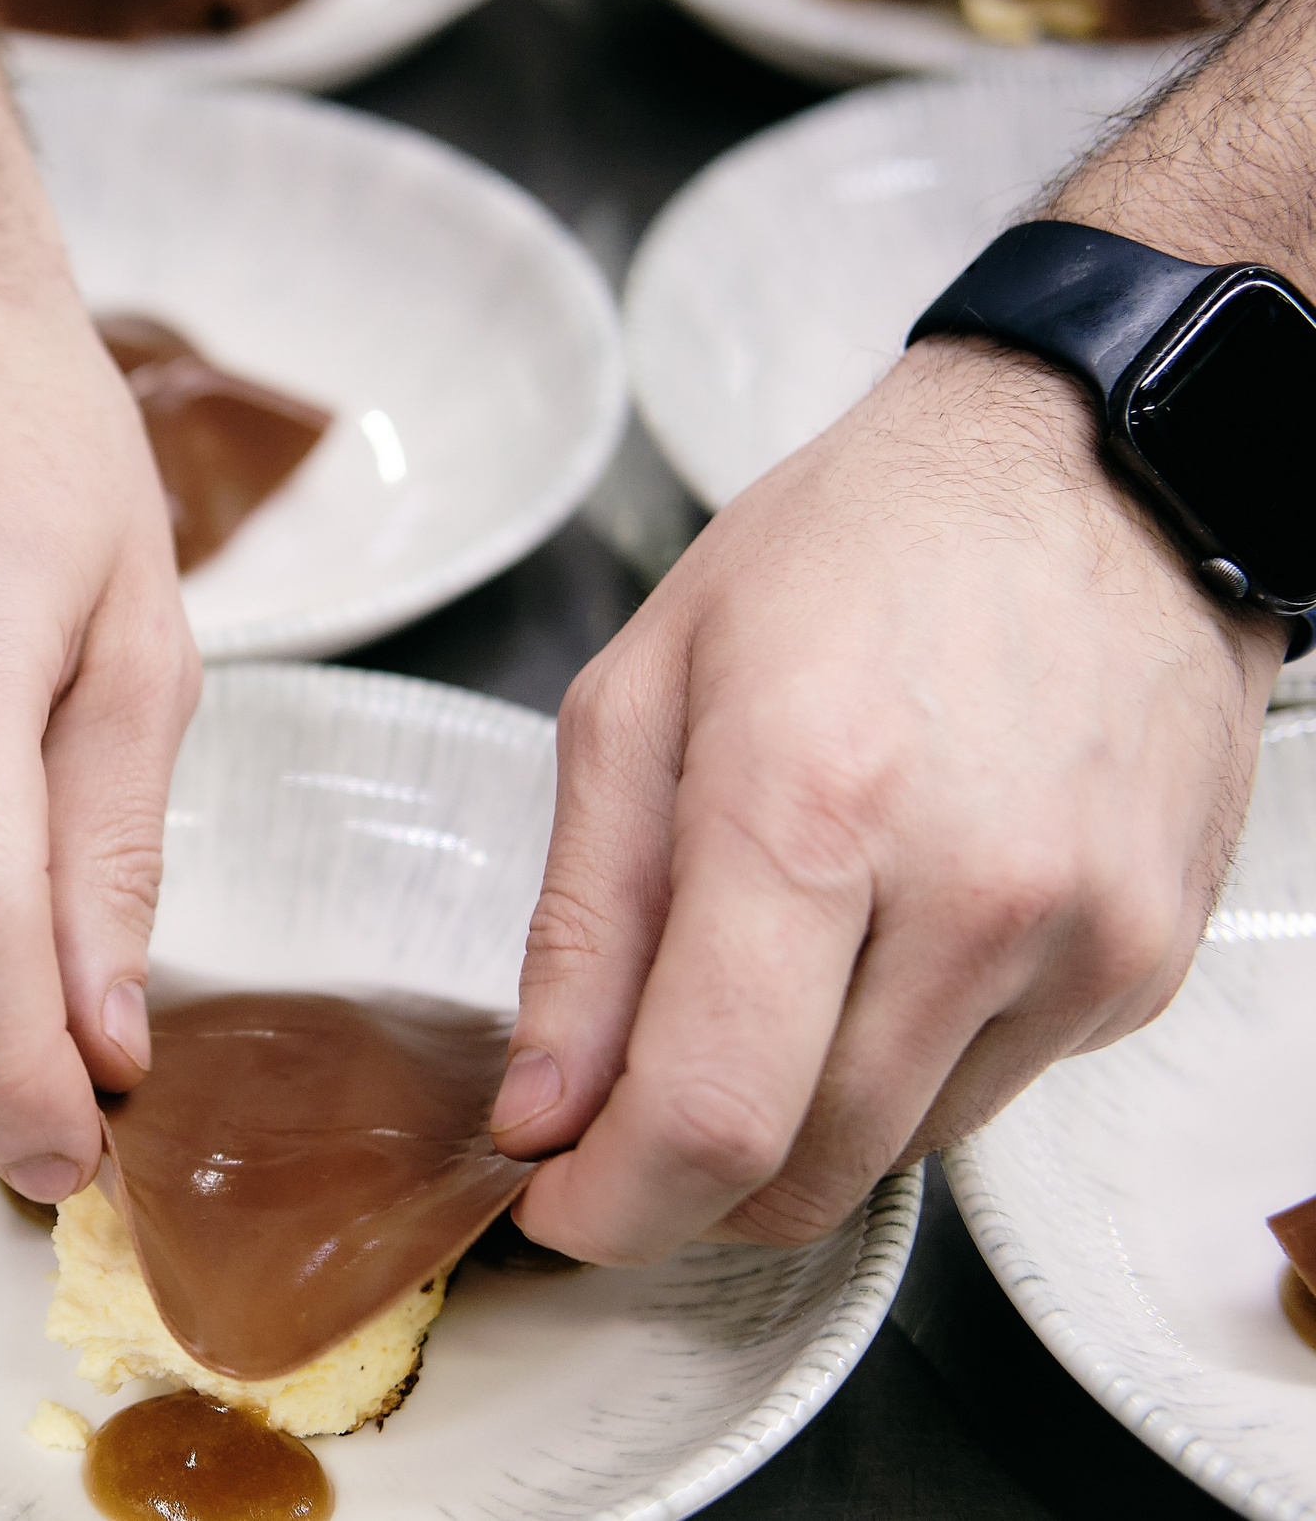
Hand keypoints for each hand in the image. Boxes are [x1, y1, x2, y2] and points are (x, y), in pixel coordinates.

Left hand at [493, 341, 1283, 1262]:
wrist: (1089, 477)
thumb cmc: (848, 558)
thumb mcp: (640, 697)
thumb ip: (583, 927)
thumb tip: (544, 1111)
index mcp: (809, 807)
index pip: (707, 1112)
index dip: (611, 1207)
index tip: (559, 1207)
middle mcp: (970, 894)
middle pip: (799, 1170)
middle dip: (684, 1184)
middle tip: (626, 1111)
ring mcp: (1077, 941)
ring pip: (890, 1156)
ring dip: (792, 1126)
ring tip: (763, 981)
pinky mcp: (1140, 966)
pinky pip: (985, 1097)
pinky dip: (898, 1070)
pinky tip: (880, 947)